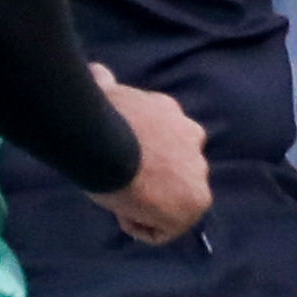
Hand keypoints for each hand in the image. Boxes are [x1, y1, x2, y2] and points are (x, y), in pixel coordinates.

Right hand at [91, 71, 210, 244]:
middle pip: (175, 169)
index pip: (168, 141)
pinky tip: (124, 212)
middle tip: (121, 180)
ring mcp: (199, 171)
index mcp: (176, 116)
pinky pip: (168, 227)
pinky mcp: (195, 203)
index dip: (141, 155)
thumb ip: (108, 86)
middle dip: (152, 177)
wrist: (107, 143)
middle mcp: (195, 139)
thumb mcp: (108, 95)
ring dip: (151, 201)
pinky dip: (145, 226)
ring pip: (175, 197)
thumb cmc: (102, 120)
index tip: (119, 158)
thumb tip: (96, 70)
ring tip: (122, 197)